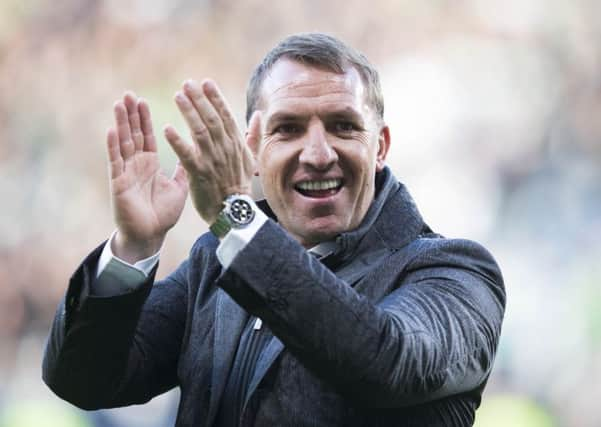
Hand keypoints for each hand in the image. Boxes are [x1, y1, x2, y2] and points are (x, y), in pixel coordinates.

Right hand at [107, 92, 187, 262]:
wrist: (151, 235)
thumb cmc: (163, 214)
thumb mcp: (178, 187)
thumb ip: (183, 169)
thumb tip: (191, 155)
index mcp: (150, 164)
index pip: (146, 136)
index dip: (144, 119)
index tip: (142, 100)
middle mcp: (136, 165)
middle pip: (133, 134)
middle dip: (131, 114)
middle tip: (128, 93)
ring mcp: (126, 172)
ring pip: (123, 143)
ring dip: (121, 123)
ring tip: (119, 104)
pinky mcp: (119, 183)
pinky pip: (116, 162)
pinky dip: (113, 146)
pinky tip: (111, 130)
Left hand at [164, 79, 259, 224]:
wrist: (233, 212)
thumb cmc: (240, 185)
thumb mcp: (251, 159)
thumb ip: (254, 135)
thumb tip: (258, 114)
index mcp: (236, 144)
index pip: (226, 116)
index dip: (216, 98)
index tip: (206, 82)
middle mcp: (225, 149)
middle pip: (212, 119)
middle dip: (200, 99)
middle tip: (187, 84)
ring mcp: (212, 161)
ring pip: (200, 131)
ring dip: (188, 112)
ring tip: (177, 97)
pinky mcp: (200, 173)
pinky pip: (186, 154)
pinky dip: (177, 141)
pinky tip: (166, 128)